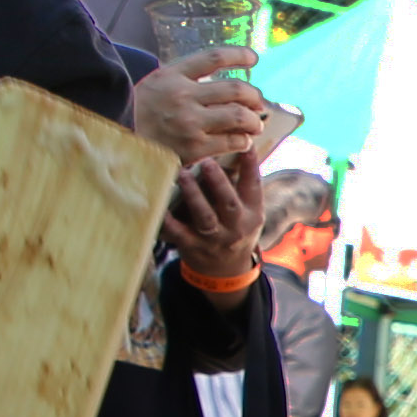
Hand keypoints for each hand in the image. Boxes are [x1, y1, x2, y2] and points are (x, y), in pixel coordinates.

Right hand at [129, 50, 270, 171]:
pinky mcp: (194, 148)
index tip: (254, 58)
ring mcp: (189, 123)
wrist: (118, 147)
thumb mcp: (153, 85)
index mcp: (172, 75)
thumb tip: (217, 79)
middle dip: (254, 96)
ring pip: (239, 116)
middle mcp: (183, 96)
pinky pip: (231, 142)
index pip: (214, 57)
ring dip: (254, 120)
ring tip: (255, 124)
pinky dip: (243, 141)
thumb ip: (181, 79)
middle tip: (258, 103)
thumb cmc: (137, 115)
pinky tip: (242, 141)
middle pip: (235, 89)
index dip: (239, 55)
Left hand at [159, 152, 259, 273]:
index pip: (253, 187)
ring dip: (194, 196)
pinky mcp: (193, 247)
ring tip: (184, 175)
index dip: (250, 166)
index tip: (246, 146)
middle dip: (218, 182)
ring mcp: (214, 239)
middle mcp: (235, 227)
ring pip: (205, 218)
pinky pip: (180, 234)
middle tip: (207, 161)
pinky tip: (162, 209)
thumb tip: (237, 147)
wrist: (226, 270)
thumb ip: (241, 185)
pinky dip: (170, 222)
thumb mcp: (248, 211)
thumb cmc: (235, 229)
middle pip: (229, 204)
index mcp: (252, 213)